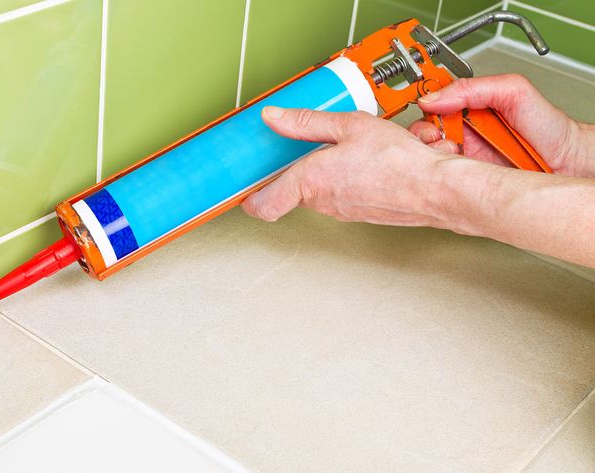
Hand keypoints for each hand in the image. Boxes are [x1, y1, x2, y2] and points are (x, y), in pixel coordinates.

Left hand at [242, 107, 456, 227]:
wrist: (437, 190)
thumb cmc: (399, 162)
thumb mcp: (349, 125)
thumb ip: (306, 122)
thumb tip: (275, 117)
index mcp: (310, 183)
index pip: (263, 205)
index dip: (248, 198)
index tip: (243, 186)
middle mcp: (322, 203)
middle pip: (290, 192)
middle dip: (291, 170)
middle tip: (295, 149)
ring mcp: (341, 212)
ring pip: (317, 192)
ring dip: (322, 172)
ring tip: (341, 149)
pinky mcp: (360, 213)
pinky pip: (341, 195)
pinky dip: (345, 178)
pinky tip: (363, 161)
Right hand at [409, 74, 594, 177]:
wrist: (567, 163)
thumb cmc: (548, 128)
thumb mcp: (513, 92)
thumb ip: (474, 87)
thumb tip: (435, 96)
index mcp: (467, 109)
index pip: (432, 105)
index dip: (424, 108)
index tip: (428, 111)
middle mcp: (462, 133)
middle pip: (423, 133)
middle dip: (424, 135)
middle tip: (439, 137)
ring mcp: (462, 159)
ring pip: (428, 157)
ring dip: (432, 155)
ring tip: (453, 152)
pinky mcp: (465, 181)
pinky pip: (442, 178)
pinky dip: (440, 176)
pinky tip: (452, 169)